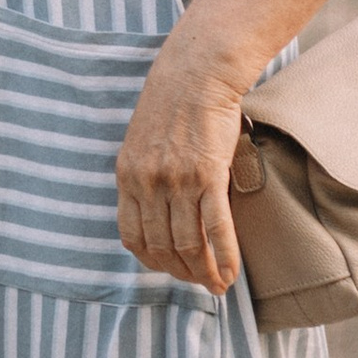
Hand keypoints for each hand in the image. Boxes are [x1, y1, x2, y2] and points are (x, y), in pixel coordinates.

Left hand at [114, 35, 245, 293]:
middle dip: (181, 272)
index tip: (169, 269)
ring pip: (188, 244)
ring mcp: (176, 181)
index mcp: (126, 175)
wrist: (197, 72)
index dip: (152, 261)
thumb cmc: (174, 103)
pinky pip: (215, 229)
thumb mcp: (143, 142)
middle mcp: (147, 183)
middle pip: (161, 246)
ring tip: (216, 285)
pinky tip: (230, 275)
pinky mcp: (207, 175)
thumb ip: (144, 176)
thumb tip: (156, 209)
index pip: (132, 237)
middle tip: (199, 283)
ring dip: (203, 272)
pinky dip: (224, 258)